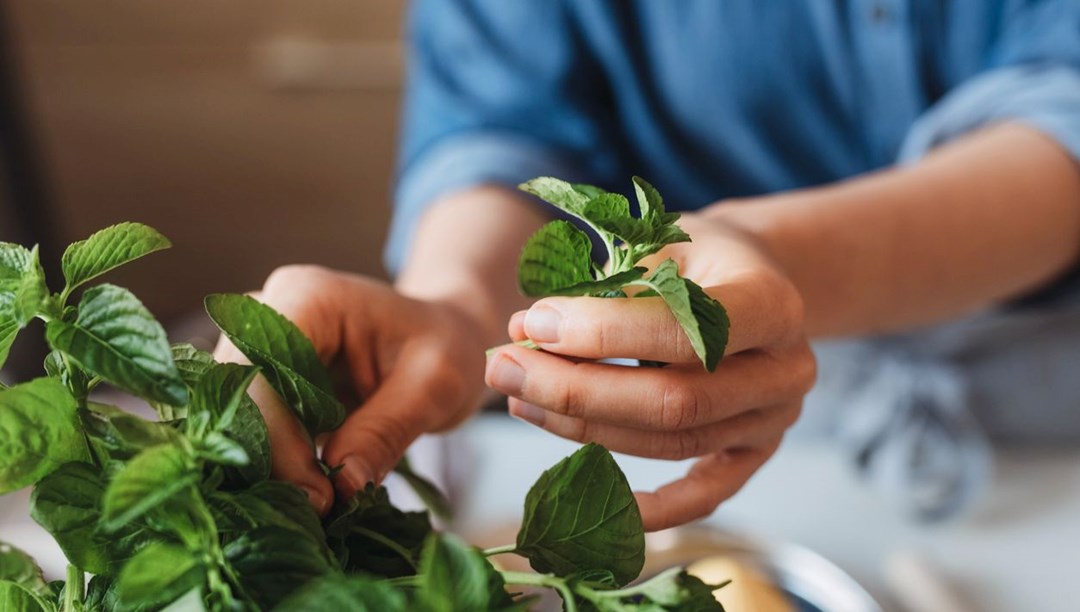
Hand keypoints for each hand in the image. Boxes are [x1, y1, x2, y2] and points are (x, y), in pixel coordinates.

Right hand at [214, 265, 488, 513]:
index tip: (318, 495)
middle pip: (236, 397)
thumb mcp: (435, 385)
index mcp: (307, 297)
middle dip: (270, 461)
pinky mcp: (259, 383)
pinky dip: (275, 467)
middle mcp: (265, 315)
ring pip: (233, 419)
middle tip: (320, 509)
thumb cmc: (445, 348)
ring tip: (319, 506)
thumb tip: (341, 483)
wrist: (442, 338)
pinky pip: (248, 430)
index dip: (276, 438)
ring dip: (268, 469)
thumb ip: (386, 430)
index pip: (260, 370)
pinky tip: (310, 492)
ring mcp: (256, 349)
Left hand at [484, 214, 815, 530]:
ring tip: (519, 398)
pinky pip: (705, 494)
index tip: (533, 323)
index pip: (683, 332)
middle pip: (674, 402)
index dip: (603, 333)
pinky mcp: (755, 452)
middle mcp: (786, 370)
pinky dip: (653, 508)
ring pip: (672, 444)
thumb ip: (603, 287)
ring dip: (584, 429)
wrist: (753, 276)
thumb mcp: (661, 243)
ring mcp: (774, 420)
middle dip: (576, 390)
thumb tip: (524, 332)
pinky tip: (596, 501)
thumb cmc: (697, 255)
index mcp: (771, 303)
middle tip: (503, 367)